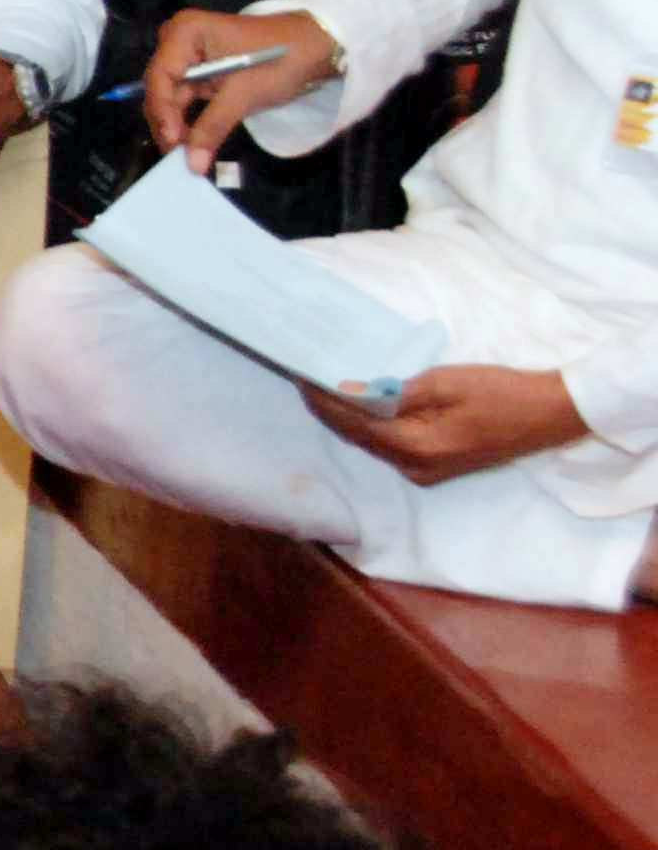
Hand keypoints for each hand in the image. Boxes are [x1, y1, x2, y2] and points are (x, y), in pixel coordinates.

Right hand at [147, 7, 342, 175]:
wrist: (316, 46)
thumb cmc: (279, 61)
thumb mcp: (243, 95)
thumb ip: (211, 129)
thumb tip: (192, 167)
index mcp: (185, 34)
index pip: (160, 78)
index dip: (162, 113)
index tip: (172, 144)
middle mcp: (179, 41)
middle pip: (161, 87)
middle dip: (168, 121)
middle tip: (176, 155)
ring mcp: (190, 56)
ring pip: (171, 97)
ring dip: (177, 124)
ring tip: (184, 154)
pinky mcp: (202, 70)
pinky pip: (186, 98)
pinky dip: (189, 120)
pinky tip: (191, 141)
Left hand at [301, 363, 589, 486]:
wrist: (549, 413)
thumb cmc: (500, 392)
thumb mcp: (443, 383)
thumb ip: (394, 392)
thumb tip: (351, 391)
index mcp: (415, 448)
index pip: (354, 424)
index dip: (324, 402)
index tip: (301, 378)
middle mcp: (414, 468)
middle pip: (358, 437)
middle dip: (330, 410)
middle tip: (305, 379)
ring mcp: (425, 471)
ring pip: (373, 443)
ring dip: (348, 418)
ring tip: (322, 389)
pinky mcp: (434, 466)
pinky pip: (391, 445)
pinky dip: (372, 426)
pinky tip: (360, 406)